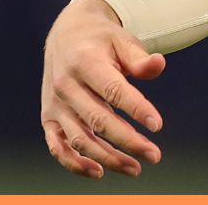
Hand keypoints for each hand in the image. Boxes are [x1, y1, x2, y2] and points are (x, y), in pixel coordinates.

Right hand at [40, 0, 166, 178]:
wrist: (66, 36)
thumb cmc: (100, 40)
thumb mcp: (121, 40)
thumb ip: (139, 58)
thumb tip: (159, 64)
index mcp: (85, 61)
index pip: (113, 89)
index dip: (136, 108)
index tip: (157, 125)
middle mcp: (66, 84)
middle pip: (98, 120)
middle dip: (128, 141)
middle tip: (154, 155)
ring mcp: (55, 103)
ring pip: (80, 139)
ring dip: (107, 158)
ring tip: (135, 168)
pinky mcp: (48, 118)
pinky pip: (57, 147)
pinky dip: (74, 163)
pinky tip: (99, 172)